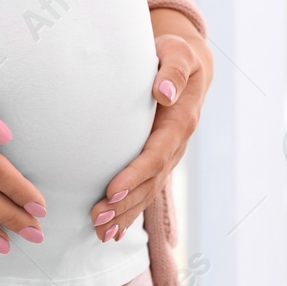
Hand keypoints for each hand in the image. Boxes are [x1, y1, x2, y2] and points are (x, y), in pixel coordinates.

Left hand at [90, 8, 211, 240]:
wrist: (189, 64)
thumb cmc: (175, 54)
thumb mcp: (178, 53)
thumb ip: (173, 70)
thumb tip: (164, 92)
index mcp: (180, 122)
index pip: (156, 154)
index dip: (135, 174)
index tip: (111, 190)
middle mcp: (176, 144)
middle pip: (150, 181)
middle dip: (125, 203)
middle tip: (97, 218)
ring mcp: (168, 155)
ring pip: (148, 191)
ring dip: (125, 214)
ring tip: (101, 233)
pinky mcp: (158, 159)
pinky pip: (145, 190)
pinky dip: (130, 213)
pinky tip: (113, 232)